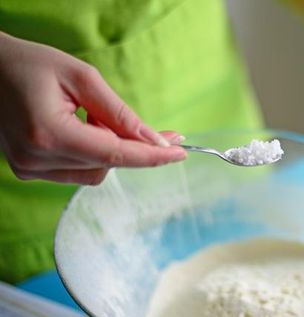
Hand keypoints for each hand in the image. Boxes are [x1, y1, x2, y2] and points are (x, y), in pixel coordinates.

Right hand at [0, 32, 185, 184]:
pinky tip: (84, 130)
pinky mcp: (29, 171)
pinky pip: (79, 171)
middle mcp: (36, 160)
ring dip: (112, 149)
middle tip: (162, 132)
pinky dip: (94, 154)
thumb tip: (154, 140)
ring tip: (93, 117)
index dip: (151, 156)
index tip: (180, 153)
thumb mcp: (81, 77)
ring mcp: (30, 169)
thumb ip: (119, 113)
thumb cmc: (30, 64)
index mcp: (48, 134)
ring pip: (96, 172)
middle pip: (109, 165)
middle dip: (138, 149)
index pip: (114, 154)